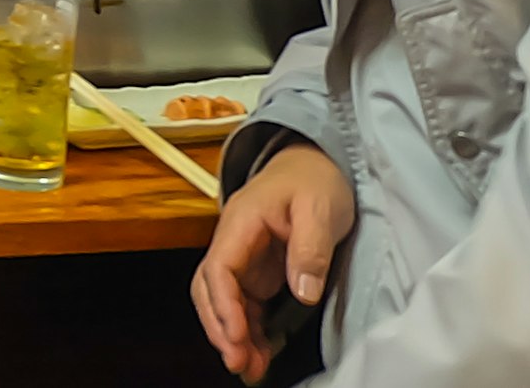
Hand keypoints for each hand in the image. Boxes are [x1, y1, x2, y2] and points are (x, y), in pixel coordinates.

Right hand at [194, 142, 353, 383]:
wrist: (313, 163)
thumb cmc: (313, 179)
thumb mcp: (320, 208)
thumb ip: (310, 248)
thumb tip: (301, 291)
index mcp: (240, 223)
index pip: (218, 268)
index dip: (223, 306)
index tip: (237, 335)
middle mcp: (233, 243)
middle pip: (209, 290)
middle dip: (220, 328)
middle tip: (240, 362)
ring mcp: (243, 260)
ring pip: (222, 302)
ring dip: (232, 336)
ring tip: (251, 368)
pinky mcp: (257, 273)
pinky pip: (243, 307)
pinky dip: (247, 332)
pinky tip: (260, 354)